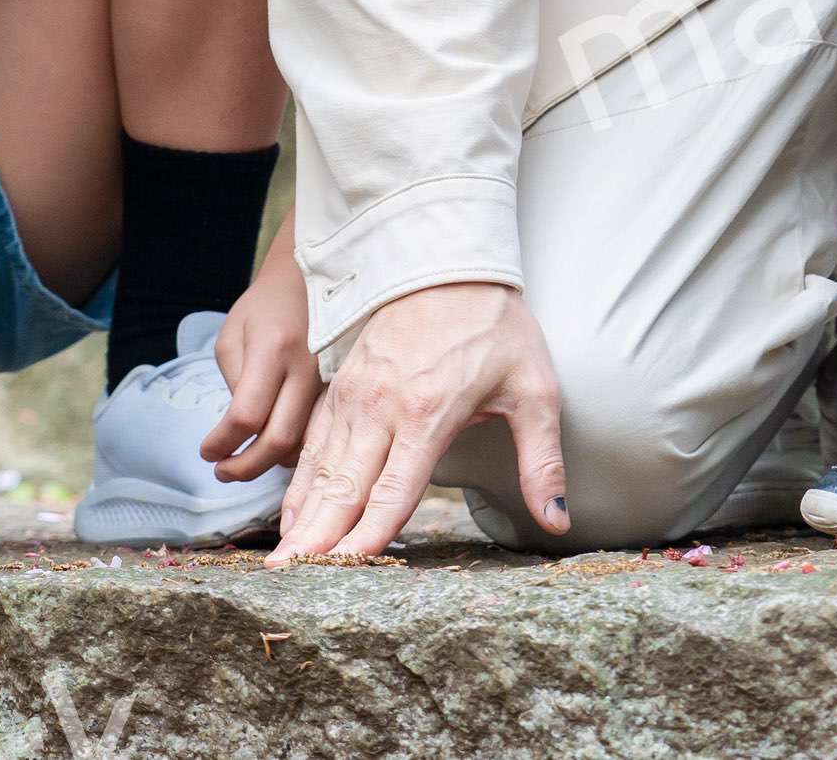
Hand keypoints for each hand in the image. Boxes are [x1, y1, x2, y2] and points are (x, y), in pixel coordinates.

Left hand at [203, 237, 320, 483]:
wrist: (311, 282)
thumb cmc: (264, 307)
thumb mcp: (232, 336)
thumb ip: (235, 383)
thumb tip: (240, 429)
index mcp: (273, 350)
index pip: (246, 415)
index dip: (222, 442)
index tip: (206, 451)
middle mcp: (306, 370)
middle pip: (278, 441)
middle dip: (245, 467)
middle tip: (221, 471)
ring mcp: (329, 383)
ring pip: (301, 445)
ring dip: (269, 463)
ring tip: (243, 462)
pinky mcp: (339, 392)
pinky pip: (316, 435)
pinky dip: (292, 451)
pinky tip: (272, 449)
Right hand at [269, 281, 566, 562]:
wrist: (447, 260)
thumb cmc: (496, 327)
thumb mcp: (534, 390)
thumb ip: (542, 460)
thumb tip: (558, 519)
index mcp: (428, 413)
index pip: (393, 488)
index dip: (369, 533)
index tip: (345, 569)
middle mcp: (381, 407)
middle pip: (344, 485)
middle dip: (316, 537)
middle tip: (285, 577)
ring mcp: (355, 394)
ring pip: (321, 465)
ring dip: (300, 514)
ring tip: (278, 558)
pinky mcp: (342, 384)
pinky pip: (314, 440)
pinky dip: (300, 479)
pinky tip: (290, 511)